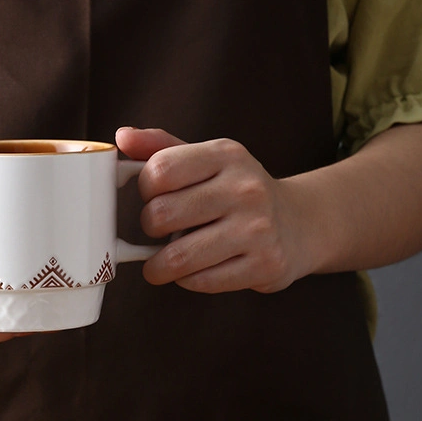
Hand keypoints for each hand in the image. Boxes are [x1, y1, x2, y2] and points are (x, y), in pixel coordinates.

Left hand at [115, 127, 316, 293]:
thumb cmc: (238, 193)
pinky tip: (194, 271)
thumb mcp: (208, 161)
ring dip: (159, 266)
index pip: (159, 170)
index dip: (145, 189)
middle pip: (160, 215)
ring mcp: (257, 229)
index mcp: (227, 155)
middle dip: (150, 228)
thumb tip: (122, 138)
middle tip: (160, 231)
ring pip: (177, 258)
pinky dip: (186, 280)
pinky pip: (200, 282)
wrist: (299, 225)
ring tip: (162, 263)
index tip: (154, 196)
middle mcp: (245, 189)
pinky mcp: (264, 265)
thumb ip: (163, 148)